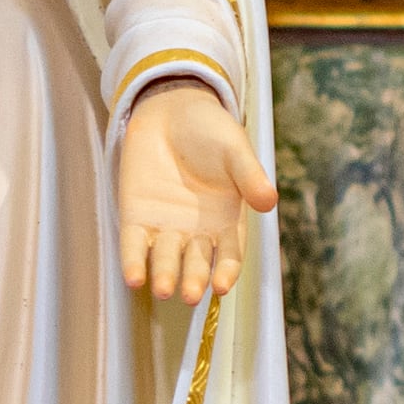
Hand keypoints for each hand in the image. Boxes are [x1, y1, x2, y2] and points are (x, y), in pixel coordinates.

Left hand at [116, 77, 277, 305]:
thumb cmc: (210, 131)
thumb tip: (270, 202)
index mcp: (226, 220)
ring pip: (165, 258)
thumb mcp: (235, 150)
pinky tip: (133, 277)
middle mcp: (197, 230)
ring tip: (161, 289)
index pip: (228, 254)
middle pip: (195, 262)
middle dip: (193, 279)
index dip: (226, 271)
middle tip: (189, 294)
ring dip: (163, 275)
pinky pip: (134, 244)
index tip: (221, 286)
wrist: (170, 109)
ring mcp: (165, 226)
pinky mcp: (136, 217)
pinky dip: (133, 261)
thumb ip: (249, 176)